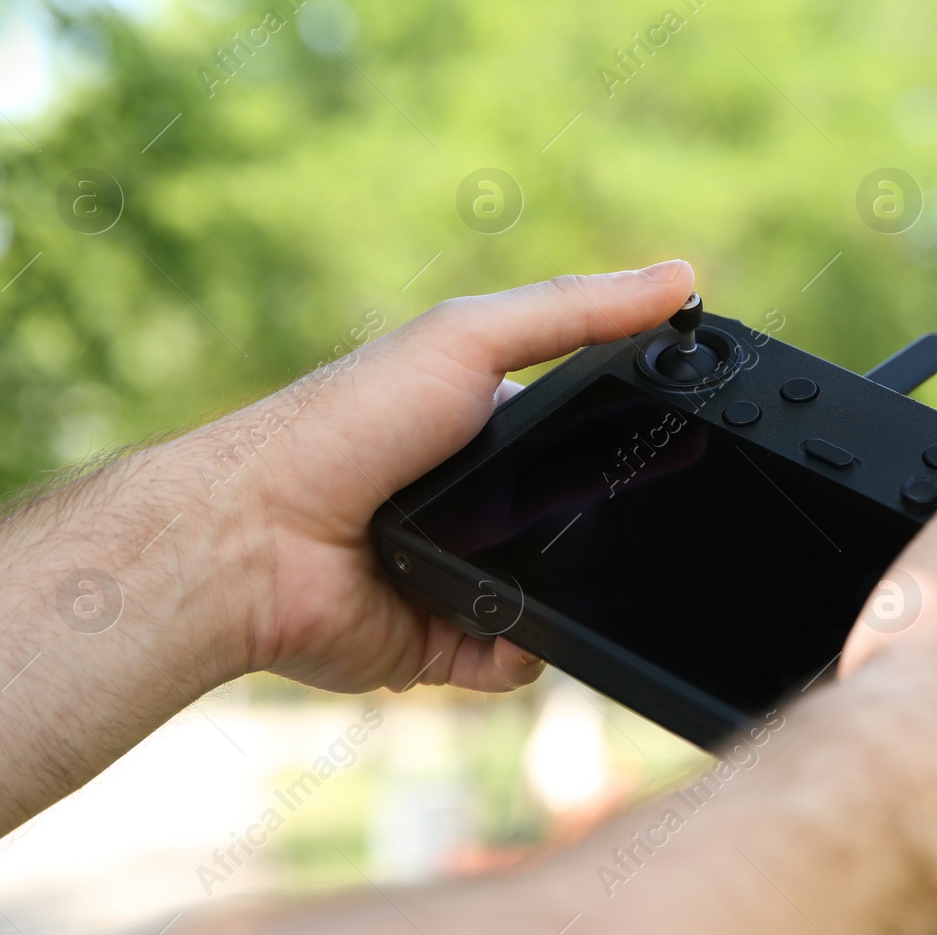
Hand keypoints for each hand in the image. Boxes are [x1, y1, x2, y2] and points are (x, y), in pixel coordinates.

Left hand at [167, 261, 695, 694]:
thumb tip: (680, 278)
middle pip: (573, 521)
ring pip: (553, 597)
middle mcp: (471, 502)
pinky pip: (512, 657)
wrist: (256, 540)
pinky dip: (521, 653)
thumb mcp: (468, 340)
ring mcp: (457, 574)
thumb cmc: (349, 424)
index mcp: (481, 426)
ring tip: (569, 590)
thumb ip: (573, 312)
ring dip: (571, 598)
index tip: (677, 440)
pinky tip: (510, 637)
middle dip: (606, 531)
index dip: (624, 437)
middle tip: (637, 533)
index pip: (577, 433)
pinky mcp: (439, 642)